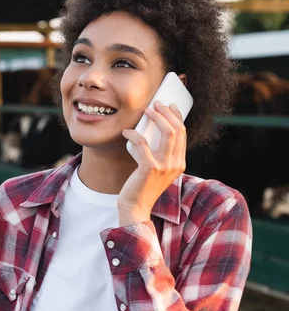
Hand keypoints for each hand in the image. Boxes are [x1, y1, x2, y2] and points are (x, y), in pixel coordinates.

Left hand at [118, 100, 186, 225]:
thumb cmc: (142, 184)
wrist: (135, 206)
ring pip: (167, 133)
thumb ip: (159, 152)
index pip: (183, 133)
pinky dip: (134, 134)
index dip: (177, 116)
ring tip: (146, 111)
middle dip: (167, 112)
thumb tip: (152, 128)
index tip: (169, 105)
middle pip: (178, 130)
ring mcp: (165, 166)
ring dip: (157, 117)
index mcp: (180, 162)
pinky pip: (143, 143)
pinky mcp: (150, 168)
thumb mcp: (157, 167)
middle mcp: (176, 164)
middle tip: (155, 104)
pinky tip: (126, 132)